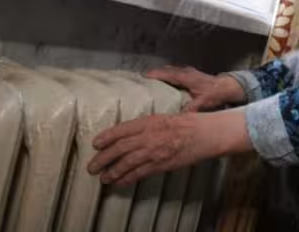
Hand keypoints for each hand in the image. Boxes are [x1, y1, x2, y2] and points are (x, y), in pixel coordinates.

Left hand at [87, 110, 250, 185]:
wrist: (206, 133)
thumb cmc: (189, 123)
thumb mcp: (165, 117)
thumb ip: (147, 125)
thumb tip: (130, 134)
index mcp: (150, 121)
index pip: (122, 129)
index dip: (107, 137)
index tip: (95, 143)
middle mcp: (150, 136)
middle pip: (120, 148)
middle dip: (103, 158)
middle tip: (92, 166)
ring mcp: (155, 151)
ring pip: (127, 163)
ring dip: (112, 171)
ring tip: (103, 177)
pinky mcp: (162, 164)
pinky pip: (140, 173)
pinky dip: (127, 178)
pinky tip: (119, 182)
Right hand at [145, 65, 244, 111]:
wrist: (228, 87)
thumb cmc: (215, 94)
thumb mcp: (203, 103)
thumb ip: (191, 109)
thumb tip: (179, 118)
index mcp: (185, 77)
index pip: (166, 73)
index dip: (154, 74)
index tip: (142, 77)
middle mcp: (185, 72)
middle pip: (166, 70)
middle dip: (154, 73)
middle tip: (141, 80)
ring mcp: (188, 71)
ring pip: (170, 70)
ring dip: (160, 74)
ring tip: (149, 81)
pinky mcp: (191, 74)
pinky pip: (175, 72)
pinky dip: (168, 75)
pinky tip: (164, 83)